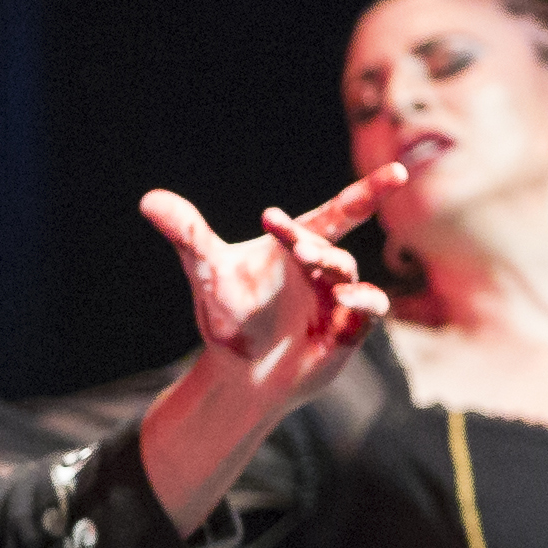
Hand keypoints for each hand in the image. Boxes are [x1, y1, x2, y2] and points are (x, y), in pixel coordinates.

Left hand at [138, 164, 404, 406]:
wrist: (241, 375)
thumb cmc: (228, 318)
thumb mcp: (208, 273)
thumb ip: (188, 235)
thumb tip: (148, 199)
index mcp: (298, 245)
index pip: (339, 211)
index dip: (370, 191)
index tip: (400, 172)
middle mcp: (323, 268)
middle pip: (332, 247)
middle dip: (318, 248)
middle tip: (299, 253)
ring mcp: (340, 300)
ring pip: (350, 277)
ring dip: (337, 274)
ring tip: (318, 276)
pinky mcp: (349, 331)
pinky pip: (369, 311)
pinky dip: (364, 304)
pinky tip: (347, 304)